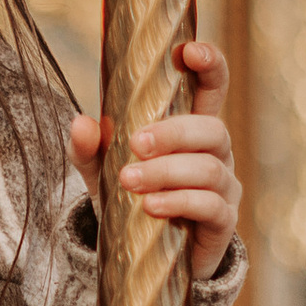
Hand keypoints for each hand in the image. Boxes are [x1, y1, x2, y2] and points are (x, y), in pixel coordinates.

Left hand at [70, 39, 239, 278]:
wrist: (144, 255)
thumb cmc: (130, 198)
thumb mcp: (101, 170)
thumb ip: (89, 148)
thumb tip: (81, 123)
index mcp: (192, 128)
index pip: (213, 87)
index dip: (209, 64)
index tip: (188, 51)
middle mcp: (216, 153)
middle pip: (213, 129)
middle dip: (174, 133)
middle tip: (136, 143)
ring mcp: (224, 187)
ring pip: (209, 169)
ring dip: (168, 172)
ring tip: (130, 181)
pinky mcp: (222, 222)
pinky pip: (211, 206)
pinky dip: (180, 202)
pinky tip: (152, 206)